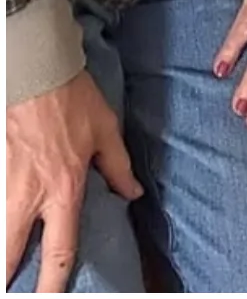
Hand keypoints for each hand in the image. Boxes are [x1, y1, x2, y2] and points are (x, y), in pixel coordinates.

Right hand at [6, 71, 142, 290]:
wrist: (35, 72)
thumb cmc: (73, 99)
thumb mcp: (106, 131)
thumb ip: (118, 167)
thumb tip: (131, 194)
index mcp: (63, 190)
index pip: (59, 251)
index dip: (53, 285)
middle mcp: (29, 197)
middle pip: (9, 257)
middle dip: (7, 280)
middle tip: (13, 292)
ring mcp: (2, 187)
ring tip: (5, 267)